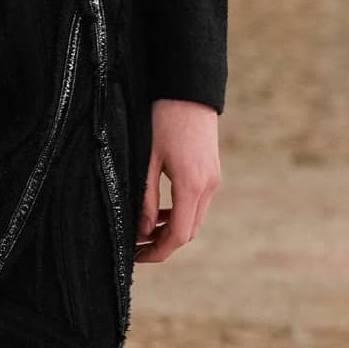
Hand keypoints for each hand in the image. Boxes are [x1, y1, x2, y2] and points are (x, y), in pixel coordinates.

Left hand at [135, 98, 220, 264]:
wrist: (189, 89)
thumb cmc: (162, 119)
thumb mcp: (147, 159)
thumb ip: (146, 198)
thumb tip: (142, 231)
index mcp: (191, 185)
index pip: (178, 235)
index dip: (157, 252)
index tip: (136, 257)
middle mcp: (208, 186)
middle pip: (188, 232)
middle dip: (162, 244)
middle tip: (135, 248)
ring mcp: (213, 179)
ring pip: (194, 218)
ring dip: (171, 229)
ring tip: (143, 232)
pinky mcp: (211, 172)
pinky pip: (197, 203)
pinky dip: (179, 213)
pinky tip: (159, 212)